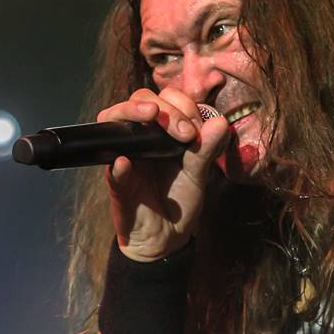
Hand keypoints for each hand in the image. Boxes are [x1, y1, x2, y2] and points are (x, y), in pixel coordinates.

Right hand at [96, 87, 230, 261]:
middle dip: (166, 108)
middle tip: (185, 132)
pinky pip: (112, 171)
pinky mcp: (117, 184)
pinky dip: (118, 167)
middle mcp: (140, 136)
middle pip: (140, 99)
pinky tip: (125, 163)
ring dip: (131, 112)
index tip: (198, 127)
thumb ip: (207, 148)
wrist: (168, 235)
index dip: (184, 105)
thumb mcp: (199, 171)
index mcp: (163, 130)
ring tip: (150, 115)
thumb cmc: (180, 197)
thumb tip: (221, 122)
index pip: (167, 98)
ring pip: (114, 120)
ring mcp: (125, 156)